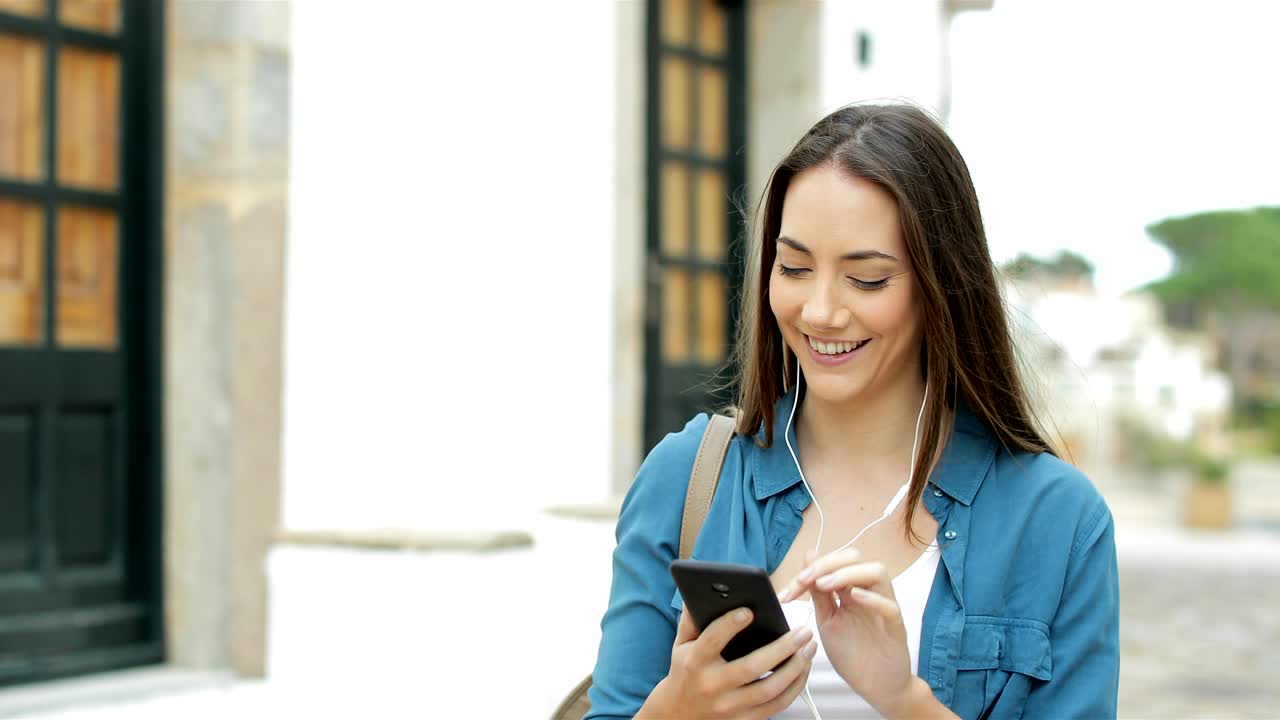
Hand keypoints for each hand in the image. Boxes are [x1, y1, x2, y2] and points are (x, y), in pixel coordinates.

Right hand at [640, 604, 817, 719]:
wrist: (680, 714)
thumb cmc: (684, 671)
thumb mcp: (681, 644)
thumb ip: (692, 618)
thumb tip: (704, 590)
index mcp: (695, 662)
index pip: (712, 641)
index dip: (730, 625)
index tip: (749, 610)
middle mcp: (712, 685)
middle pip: (751, 667)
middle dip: (781, 648)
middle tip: (803, 631)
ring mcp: (729, 705)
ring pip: (769, 689)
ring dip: (795, 668)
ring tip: (810, 648)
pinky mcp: (744, 719)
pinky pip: (776, 706)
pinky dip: (794, 688)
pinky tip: (803, 669)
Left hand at [776, 548, 915, 715]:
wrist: (876, 687)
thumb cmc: (853, 654)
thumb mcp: (827, 620)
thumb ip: (818, 593)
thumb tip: (808, 559)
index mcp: (851, 591)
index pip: (834, 563)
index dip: (810, 569)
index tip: (790, 589)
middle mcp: (869, 593)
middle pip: (855, 559)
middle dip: (826, 564)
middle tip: (805, 580)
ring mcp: (884, 608)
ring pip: (877, 572)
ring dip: (846, 574)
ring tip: (824, 585)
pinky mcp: (896, 628)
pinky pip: (889, 606)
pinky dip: (872, 598)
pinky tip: (853, 597)